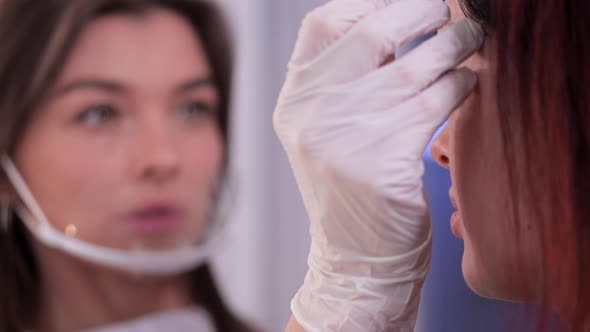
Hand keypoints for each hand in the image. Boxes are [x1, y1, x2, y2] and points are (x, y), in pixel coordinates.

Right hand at [274, 0, 483, 329]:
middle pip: (369, 35)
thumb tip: (397, 20)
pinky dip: (458, 87)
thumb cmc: (353, 190)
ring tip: (470, 40)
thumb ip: (348, 80)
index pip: (323, 25)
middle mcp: (309, 114)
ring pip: (411, 69)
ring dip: (452, 46)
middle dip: (417, 14)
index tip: (405, 4)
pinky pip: (432, 104)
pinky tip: (468, 86)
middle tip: (447, 14)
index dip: (369, 3)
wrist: (355, 259)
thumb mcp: (330, 130)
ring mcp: (340, 139)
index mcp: (294, 101)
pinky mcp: (378, 165)